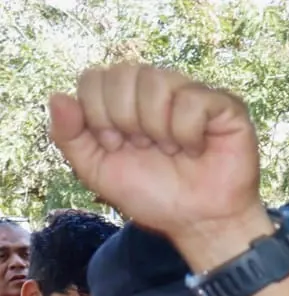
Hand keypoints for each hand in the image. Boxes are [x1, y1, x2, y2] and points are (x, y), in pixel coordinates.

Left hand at [48, 63, 263, 257]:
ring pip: (158, 81)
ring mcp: (191, 94)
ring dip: (157, 126)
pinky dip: (188, 132)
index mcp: (124, 99)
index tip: (115, 145)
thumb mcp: (97, 170)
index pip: (95, 77)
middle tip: (145, 148)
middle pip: (123, 73)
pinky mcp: (224, 106)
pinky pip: (194, 99)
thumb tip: (58, 96)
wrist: (198, 222)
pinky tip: (196, 149)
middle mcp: (157, 90)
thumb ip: (69, 136)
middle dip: (126, 119)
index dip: (98, 113)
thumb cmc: (153, 195)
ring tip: (171, 150)